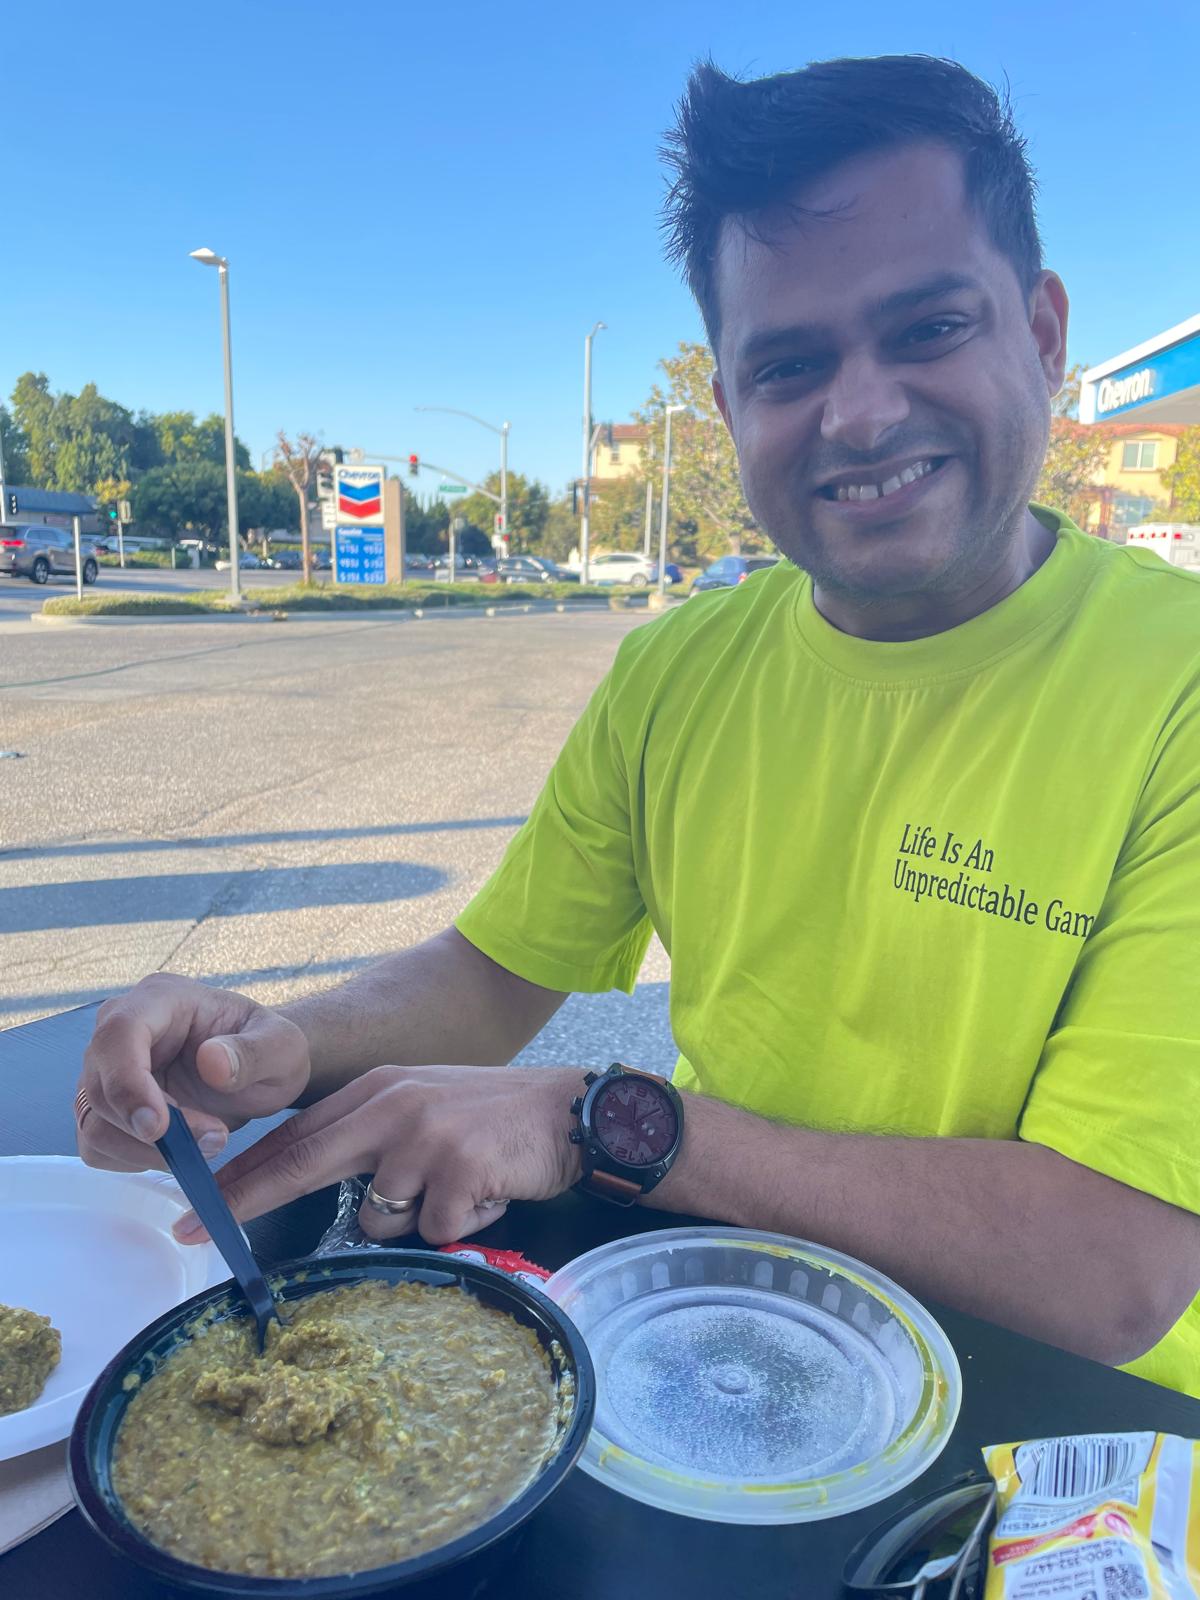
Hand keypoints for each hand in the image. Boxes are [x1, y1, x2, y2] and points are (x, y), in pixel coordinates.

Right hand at [77, 973, 310, 1172]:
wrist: (261, 1069)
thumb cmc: (268, 1049)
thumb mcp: (282, 1047)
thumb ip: (254, 1052)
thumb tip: (212, 1062)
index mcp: (162, 999)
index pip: (119, 1032)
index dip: (128, 1081)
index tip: (159, 1127)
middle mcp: (123, 1028)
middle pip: (99, 1084)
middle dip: (151, 1129)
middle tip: (215, 1137)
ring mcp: (109, 1069)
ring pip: (93, 1121)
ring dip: (147, 1150)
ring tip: (208, 1142)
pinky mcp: (108, 1106)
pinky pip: (98, 1144)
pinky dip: (135, 1159)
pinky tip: (179, 1153)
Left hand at [173, 1065, 587, 1246]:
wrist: (572, 1111)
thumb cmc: (493, 1117)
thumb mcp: (421, 1104)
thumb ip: (370, 1134)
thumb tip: (319, 1182)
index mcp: (377, 1090)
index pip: (294, 1134)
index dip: (241, 1170)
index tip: (193, 1198)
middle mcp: (392, 1107)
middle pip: (301, 1162)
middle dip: (243, 1198)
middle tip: (192, 1227)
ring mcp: (424, 1138)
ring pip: (379, 1218)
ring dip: (416, 1219)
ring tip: (460, 1188)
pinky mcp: (459, 1172)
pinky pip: (434, 1232)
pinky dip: (460, 1227)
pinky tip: (487, 1195)